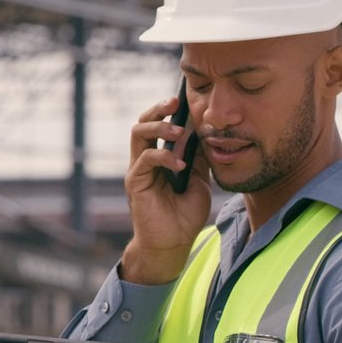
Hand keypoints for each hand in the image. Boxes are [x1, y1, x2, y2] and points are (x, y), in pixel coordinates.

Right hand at [122, 96, 211, 283]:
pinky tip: (180, 165)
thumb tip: (206, 133)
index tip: (186, 98)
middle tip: (177, 104)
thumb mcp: (199, 180)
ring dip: (160, 127)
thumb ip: (198, 158)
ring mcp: (138, 170)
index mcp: (158, 157)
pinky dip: (164, 156)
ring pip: (138, 133)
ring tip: (180, 133)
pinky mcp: (135, 182)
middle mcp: (144, 159)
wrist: (173, 244)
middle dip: (159, 109)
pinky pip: (145, 158)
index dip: (169, 110)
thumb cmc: (184, 215)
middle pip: (142, 121)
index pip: (158, 124)